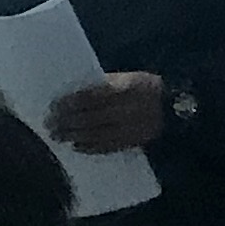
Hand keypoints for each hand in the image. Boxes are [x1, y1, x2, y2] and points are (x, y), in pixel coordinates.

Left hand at [47, 71, 170, 153]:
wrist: (175, 108)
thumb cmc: (145, 88)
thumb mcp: (126, 78)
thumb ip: (103, 86)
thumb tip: (73, 94)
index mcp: (125, 88)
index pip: (91, 97)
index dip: (70, 102)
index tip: (53, 105)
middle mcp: (127, 109)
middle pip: (91, 117)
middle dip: (67, 121)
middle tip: (49, 124)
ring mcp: (131, 128)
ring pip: (97, 134)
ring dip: (74, 136)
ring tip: (57, 136)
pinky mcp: (133, 142)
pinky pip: (109, 147)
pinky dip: (90, 147)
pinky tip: (76, 146)